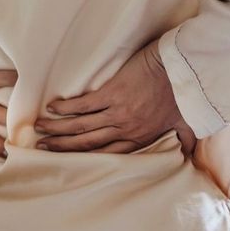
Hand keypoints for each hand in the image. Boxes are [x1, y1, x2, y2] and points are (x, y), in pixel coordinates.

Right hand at [33, 40, 195, 155]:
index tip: (69, 161)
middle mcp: (126, 129)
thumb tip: (188, 158)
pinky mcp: (113, 93)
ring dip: (58, 129)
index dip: (85, 159)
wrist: (186, 68)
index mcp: (141, 138)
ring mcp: (118, 112)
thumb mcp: (189, 125)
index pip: (107, 154)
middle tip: (42, 149)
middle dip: (63, 147)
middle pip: (88, 143)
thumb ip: (184, 142)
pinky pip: (83, 105)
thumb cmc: (188, 95)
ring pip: (81, 126)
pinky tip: (52, 108)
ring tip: (40, 130)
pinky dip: (66, 108)